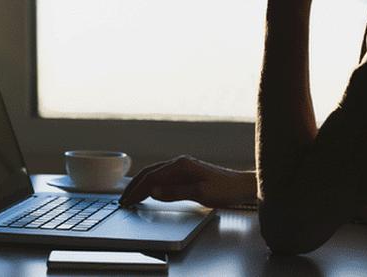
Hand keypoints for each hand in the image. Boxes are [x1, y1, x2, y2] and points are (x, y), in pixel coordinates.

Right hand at [118, 156, 256, 207]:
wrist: (243, 186)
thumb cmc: (225, 189)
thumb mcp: (200, 193)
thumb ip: (175, 192)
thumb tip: (153, 191)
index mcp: (181, 166)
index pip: (151, 178)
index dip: (137, 190)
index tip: (126, 202)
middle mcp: (180, 163)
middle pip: (150, 173)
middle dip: (135, 186)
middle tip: (123, 201)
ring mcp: (183, 167)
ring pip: (155, 174)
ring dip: (142, 185)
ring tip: (131, 197)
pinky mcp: (187, 172)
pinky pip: (163, 177)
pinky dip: (152, 184)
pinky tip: (149, 192)